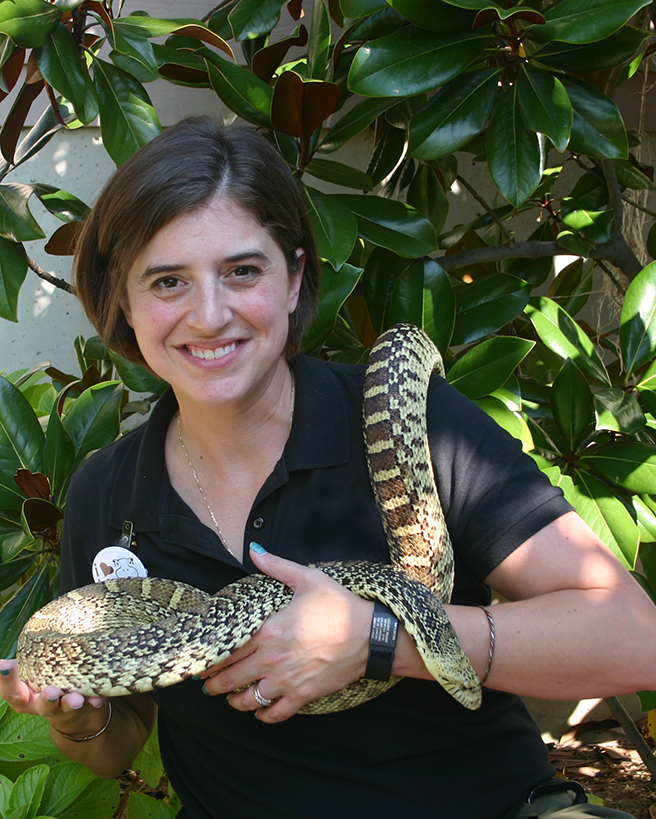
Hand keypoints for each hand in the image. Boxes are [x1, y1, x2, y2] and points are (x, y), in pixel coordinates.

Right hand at [0, 660, 105, 735]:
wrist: (71, 708)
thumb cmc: (46, 679)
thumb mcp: (32, 671)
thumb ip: (26, 660)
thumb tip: (7, 652)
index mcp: (24, 694)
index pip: (11, 690)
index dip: (5, 679)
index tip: (5, 665)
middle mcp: (40, 705)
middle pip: (38, 704)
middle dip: (45, 699)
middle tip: (51, 691)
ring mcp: (61, 708)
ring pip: (63, 708)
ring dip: (69, 703)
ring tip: (76, 700)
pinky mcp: (81, 707)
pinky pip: (88, 705)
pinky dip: (93, 701)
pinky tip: (97, 699)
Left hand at [200, 545, 373, 722]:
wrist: (369, 635)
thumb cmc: (339, 605)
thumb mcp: (308, 579)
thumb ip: (277, 566)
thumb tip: (254, 550)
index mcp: (268, 631)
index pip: (228, 649)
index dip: (211, 658)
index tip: (202, 660)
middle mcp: (272, 659)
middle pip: (231, 678)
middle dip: (215, 684)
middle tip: (208, 684)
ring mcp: (287, 680)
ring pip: (248, 700)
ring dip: (235, 702)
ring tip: (230, 699)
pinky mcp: (303, 695)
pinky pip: (275, 714)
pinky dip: (263, 716)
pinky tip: (259, 712)